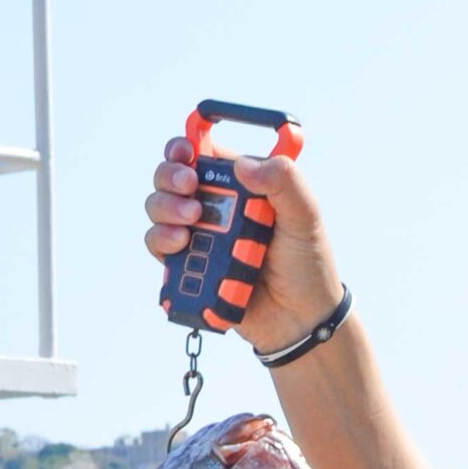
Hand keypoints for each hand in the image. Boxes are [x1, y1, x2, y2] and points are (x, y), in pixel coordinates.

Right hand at [143, 137, 345, 358]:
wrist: (302, 321)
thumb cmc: (308, 265)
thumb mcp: (306, 216)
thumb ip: (286, 181)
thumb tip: (245, 165)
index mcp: (241, 186)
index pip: (201, 154)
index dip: (184, 148)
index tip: (186, 153)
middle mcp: (215, 207)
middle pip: (171, 177)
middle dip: (169, 176)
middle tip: (190, 188)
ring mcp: (201, 236)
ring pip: (159, 208)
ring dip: (165, 206)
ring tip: (190, 220)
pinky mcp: (190, 266)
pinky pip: (159, 246)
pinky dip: (161, 239)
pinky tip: (181, 243)